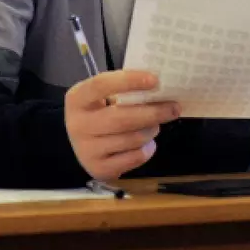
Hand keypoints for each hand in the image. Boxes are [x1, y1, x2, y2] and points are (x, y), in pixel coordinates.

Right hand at [65, 70, 179, 181]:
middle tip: (173, 108)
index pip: (101, 85)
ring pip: (131, 139)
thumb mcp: (101, 97)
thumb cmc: (97, 112)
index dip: (128, 81)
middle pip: (121, 118)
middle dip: (152, 112)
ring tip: (155, 125)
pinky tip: (146, 143)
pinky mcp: (99, 169)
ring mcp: (86, 150)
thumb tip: (158, 88)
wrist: (79, 144)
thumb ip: (122, 91)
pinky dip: (147, 149)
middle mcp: (77, 125)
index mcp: (76, 99)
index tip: (154, 80)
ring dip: (151, 130)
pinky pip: (134, 158)